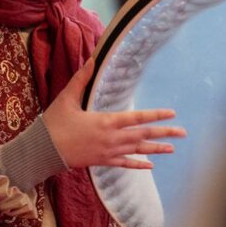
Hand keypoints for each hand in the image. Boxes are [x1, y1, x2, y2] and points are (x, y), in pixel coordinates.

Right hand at [43, 59, 185, 168]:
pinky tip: (150, 166)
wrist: (43, 151)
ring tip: (172, 148)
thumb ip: (81, 78)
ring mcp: (108, 152)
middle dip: (164, 133)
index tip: (172, 113)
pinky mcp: (102, 161)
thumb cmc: (54, 122)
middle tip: (183, 132)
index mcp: (105, 121)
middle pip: (143, 136)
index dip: (156, 115)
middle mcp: (111, 138)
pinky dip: (138, 165)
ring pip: (137, 150)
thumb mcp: (67, 97)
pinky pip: (124, 164)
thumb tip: (92, 59)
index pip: (137, 118)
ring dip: (156, 149)